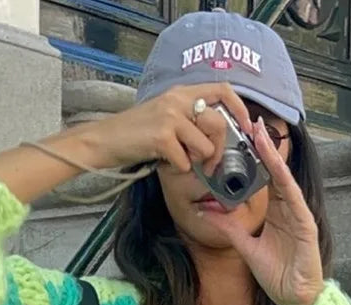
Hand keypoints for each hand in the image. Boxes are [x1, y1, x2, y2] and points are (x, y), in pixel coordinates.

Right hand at [91, 84, 252, 173]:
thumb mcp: (165, 116)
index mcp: (181, 92)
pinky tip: (165, 163)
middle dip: (220, 150)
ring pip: (205, 146)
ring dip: (199, 161)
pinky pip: (186, 162)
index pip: (222, 89)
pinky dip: (178, 169)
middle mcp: (177, 100)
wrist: (104, 140)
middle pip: (219, 124)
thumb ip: (189, 120)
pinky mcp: (162, 138)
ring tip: (183, 161)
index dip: (239, 108)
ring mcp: (170, 118)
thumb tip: (217, 138)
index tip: (246, 126)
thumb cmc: (135, 133)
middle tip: (211, 164)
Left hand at [203, 118, 323, 304]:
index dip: (256, 158)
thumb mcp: (246, 248)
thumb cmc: (277, 275)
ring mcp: (299, 215)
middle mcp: (288, 209)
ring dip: (275, 158)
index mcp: (277, 212)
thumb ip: (229, 229)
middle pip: (276, 172)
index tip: (245, 137)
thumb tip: (207, 213)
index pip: (265, 179)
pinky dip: (287, 184)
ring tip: (263, 137)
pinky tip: (279, 170)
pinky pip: (295, 201)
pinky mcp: (306, 226)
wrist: (295, 298)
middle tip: (253, 123)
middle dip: (265, 148)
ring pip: (286, 180)